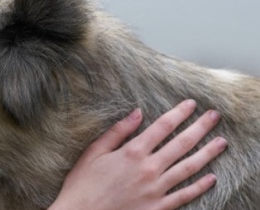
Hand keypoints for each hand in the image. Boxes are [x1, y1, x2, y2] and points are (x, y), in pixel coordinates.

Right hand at [49, 99, 226, 209]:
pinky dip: (200, 186)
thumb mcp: (94, 152)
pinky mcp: (158, 207)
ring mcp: (155, 189)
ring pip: (188, 168)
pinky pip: (184, 195)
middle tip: (214, 116)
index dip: (179, 113)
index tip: (191, 104)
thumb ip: (118, 131)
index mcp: (132, 152)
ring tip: (221, 142)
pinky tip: (211, 177)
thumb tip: (137, 113)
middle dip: (200, 128)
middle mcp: (148, 169)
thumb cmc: (83, 183)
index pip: (162, 127)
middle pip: (181, 144)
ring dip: (207, 154)